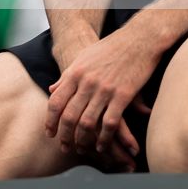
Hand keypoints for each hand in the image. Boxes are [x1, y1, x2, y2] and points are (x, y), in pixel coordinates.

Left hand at [44, 23, 161, 165]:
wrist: (137, 39)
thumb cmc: (109, 49)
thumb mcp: (83, 58)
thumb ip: (67, 76)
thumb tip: (52, 89)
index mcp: (74, 73)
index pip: (56, 102)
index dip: (51, 121)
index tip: (50, 134)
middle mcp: (87, 82)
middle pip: (69, 116)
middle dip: (65, 136)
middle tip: (64, 148)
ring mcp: (104, 89)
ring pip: (88, 123)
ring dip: (83, 140)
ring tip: (83, 149)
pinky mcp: (123, 95)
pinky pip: (110, 123)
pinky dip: (105, 138)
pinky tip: (102, 145)